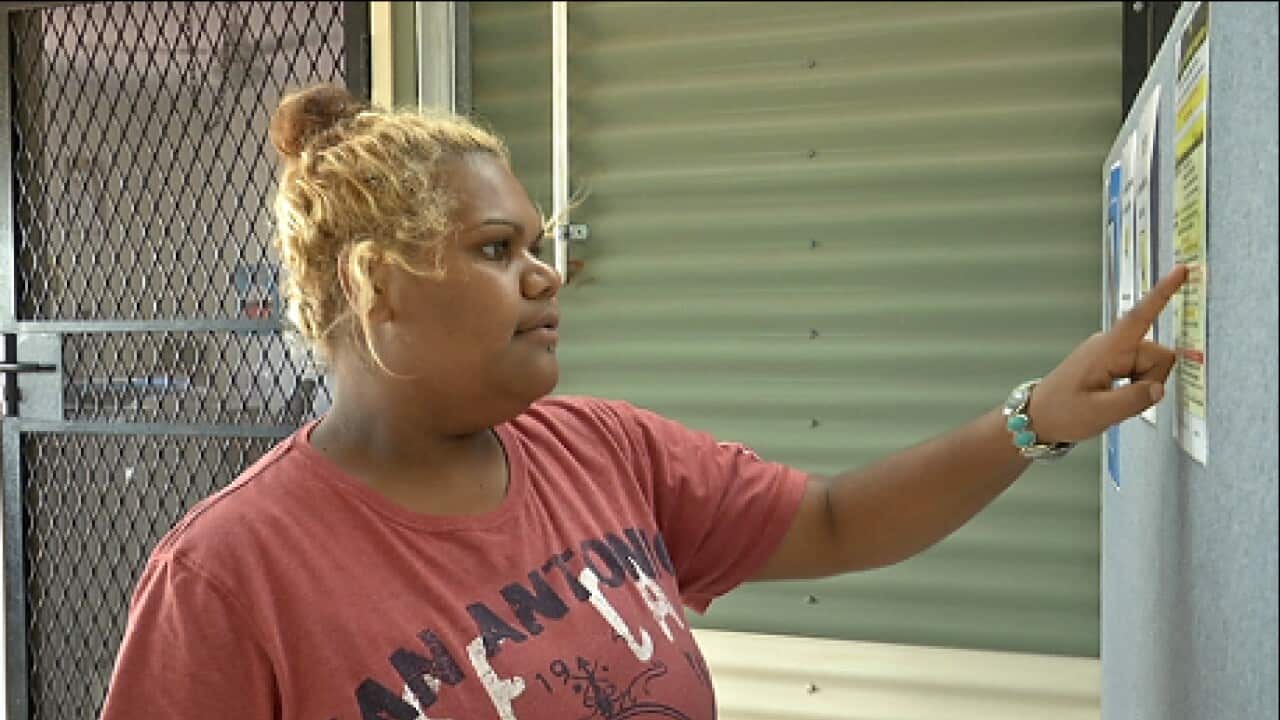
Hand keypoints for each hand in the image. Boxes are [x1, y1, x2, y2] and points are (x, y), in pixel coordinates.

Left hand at [1027, 265, 1189, 442]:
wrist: (1038, 417)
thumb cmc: (1062, 412)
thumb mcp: (1099, 413)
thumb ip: (1134, 400)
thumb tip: (1158, 388)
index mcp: (1107, 350)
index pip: (1139, 316)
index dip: (1162, 293)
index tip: (1181, 270)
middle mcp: (1111, 345)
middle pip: (1158, 355)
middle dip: (1151, 380)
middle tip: (1121, 400)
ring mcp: (1111, 353)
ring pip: (1151, 366)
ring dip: (1142, 386)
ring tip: (1112, 400)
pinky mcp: (1111, 361)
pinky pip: (1140, 371)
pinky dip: (1135, 386)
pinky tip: (1115, 396)